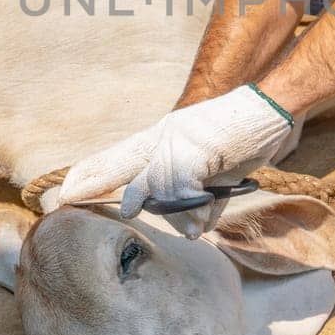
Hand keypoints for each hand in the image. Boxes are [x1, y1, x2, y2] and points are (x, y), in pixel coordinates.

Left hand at [59, 86, 293, 236]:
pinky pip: (182, 191)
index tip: (67, 187)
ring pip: (154, 186)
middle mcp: (164, 136)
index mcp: (165, 136)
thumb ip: (200, 195)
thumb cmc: (244, 134)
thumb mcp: (217, 168)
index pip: (120, 154)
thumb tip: (192, 228)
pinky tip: (202, 221)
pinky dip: (193, 209)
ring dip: (171, 211)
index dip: (93, 171)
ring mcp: (177, 142)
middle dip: (92, 183)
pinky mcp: (195, 151)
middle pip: (120, 163)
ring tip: (191, 227)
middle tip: (65, 200)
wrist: (269, 106)